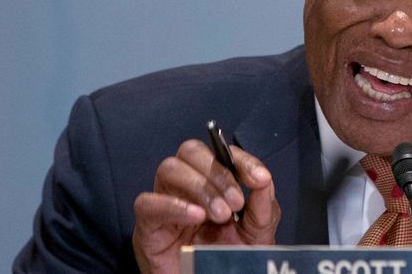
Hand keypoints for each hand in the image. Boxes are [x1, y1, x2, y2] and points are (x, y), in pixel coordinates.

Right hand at [132, 140, 280, 273]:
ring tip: (220, 214)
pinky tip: (196, 217)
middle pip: (191, 150)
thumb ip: (263, 207)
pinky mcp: (147, 227)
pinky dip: (172, 205)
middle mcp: (186, 187)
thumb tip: (265, 180)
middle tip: (236, 203)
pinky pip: (147, 203)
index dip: (242, 160)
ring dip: (199, 186)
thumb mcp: (256, 234)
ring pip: (169, 168)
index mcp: (213, 183)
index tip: (259, 178)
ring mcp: (165, 203)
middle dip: (218, 172)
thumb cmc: (230, 260)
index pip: (222, 153)